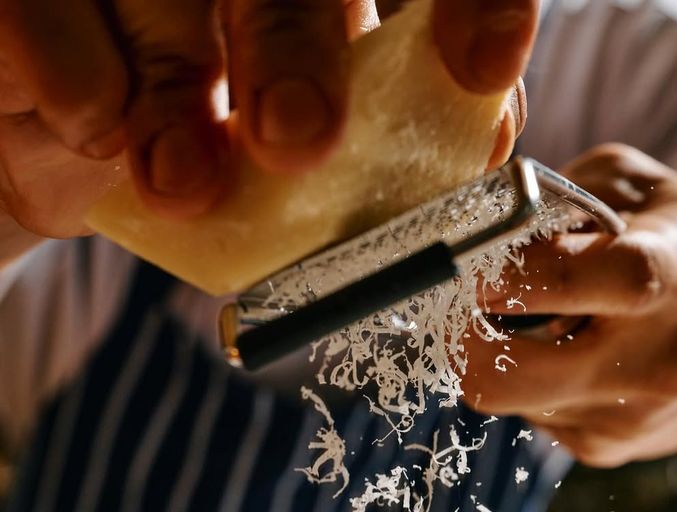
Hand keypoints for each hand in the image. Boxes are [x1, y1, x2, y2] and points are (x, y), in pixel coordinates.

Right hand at [0, 0, 536, 239]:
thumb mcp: (290, 168)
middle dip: (296, 52)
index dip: (467, 4)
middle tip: (298, 141)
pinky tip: (92, 135)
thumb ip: (376, 156)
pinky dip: (79, 83)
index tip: (484, 69)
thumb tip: (477, 149)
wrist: (55, 154)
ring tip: (181, 185)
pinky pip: (49, 12)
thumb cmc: (190, 154)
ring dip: (176, 96)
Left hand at [464, 144, 676, 464]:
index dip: (494, 274)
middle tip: (459, 307)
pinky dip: (530, 380)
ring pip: (505, 396)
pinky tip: (567, 356)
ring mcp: (619, 419)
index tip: (467, 263)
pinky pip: (530, 412)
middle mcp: (643, 362)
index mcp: (665, 278)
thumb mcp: (657, 197)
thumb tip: (493, 214)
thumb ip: (574, 190)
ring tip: (536, 324)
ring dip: (498, 357)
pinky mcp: (601, 448)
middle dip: (459, 340)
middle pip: (500, 376)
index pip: (558, 280)